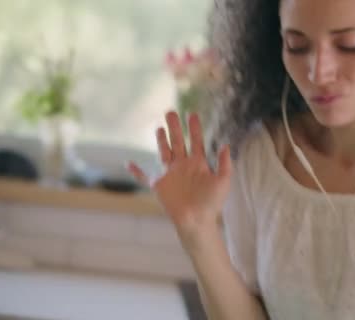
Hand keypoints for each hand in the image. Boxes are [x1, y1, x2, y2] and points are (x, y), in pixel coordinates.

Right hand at [128, 111, 231, 236]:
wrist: (197, 221)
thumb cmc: (212, 203)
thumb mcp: (223, 181)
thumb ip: (225, 163)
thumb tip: (225, 144)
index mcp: (198, 163)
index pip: (195, 141)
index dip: (194, 128)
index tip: (192, 114)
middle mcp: (183, 165)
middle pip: (178, 141)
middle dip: (175, 127)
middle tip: (171, 111)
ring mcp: (170, 174)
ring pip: (164, 152)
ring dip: (162, 140)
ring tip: (160, 127)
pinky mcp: (159, 185)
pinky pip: (144, 177)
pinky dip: (136, 172)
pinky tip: (128, 164)